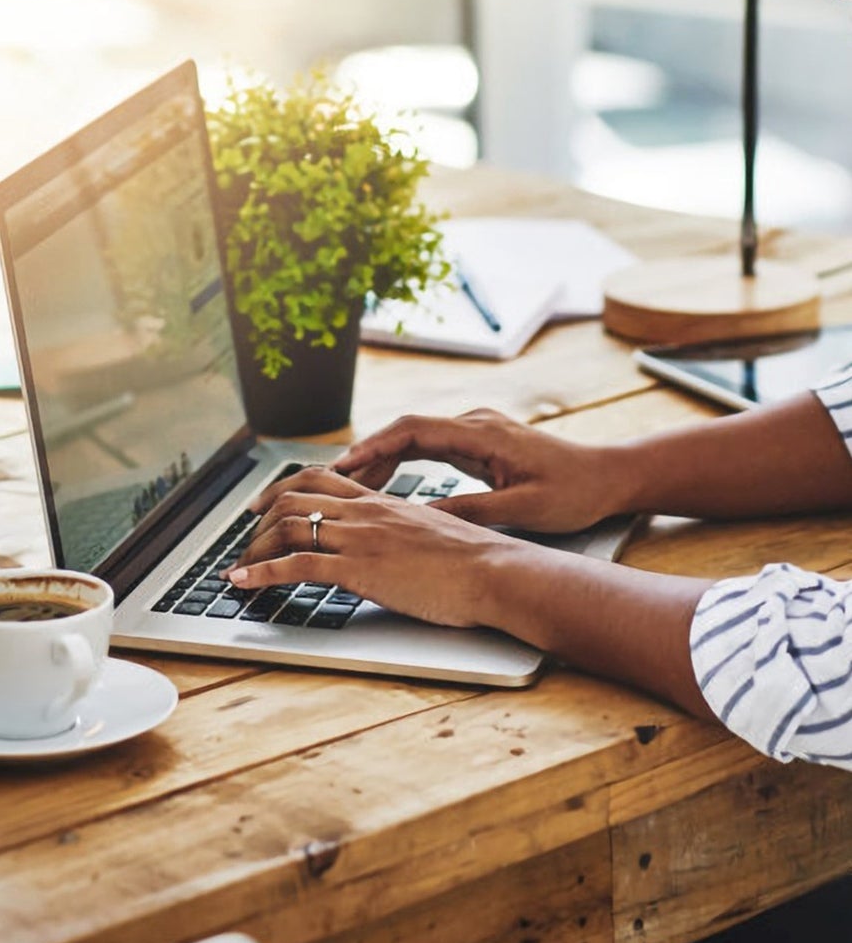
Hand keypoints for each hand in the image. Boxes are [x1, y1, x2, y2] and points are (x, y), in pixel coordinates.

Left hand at [226, 488, 520, 628]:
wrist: (495, 571)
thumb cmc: (474, 560)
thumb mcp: (429, 532)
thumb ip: (401, 530)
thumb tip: (390, 542)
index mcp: (381, 501)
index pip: (319, 479)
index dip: (282, 488)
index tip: (263, 504)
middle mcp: (364, 512)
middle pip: (293, 498)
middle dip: (259, 519)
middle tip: (242, 537)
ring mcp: (359, 539)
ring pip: (287, 528)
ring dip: (254, 548)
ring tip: (238, 565)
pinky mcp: (359, 569)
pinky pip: (296, 566)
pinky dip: (261, 573)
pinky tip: (242, 582)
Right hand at [331, 408, 630, 534]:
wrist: (610, 476)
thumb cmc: (575, 492)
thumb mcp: (522, 508)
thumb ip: (470, 510)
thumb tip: (421, 518)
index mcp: (481, 433)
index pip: (412, 430)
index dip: (373, 447)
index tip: (343, 466)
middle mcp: (473, 424)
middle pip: (404, 431)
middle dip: (366, 454)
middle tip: (332, 481)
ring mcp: (475, 431)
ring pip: (413, 439)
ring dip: (381, 460)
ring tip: (349, 487)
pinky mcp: (477, 443)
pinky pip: (427, 447)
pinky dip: (401, 463)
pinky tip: (384, 484)